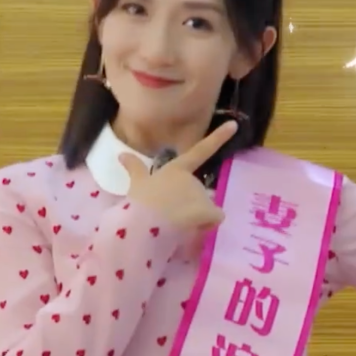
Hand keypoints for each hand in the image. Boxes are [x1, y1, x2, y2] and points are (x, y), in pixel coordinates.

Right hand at [118, 121, 236, 231]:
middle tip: (170, 216)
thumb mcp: (136, 184)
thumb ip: (134, 168)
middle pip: (198, 194)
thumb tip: (122, 154)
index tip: (233, 125)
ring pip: (205, 209)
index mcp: (176, 169)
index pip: (200, 150)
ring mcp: (202, 194)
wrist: (145, 224)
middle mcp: (192, 178)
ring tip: (175, 226)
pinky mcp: (208, 210)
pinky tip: (192, 230)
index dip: (218, 137)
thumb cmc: (139, 202)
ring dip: (195, 217)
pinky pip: (215, 218)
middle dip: (189, 205)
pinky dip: (208, 225)